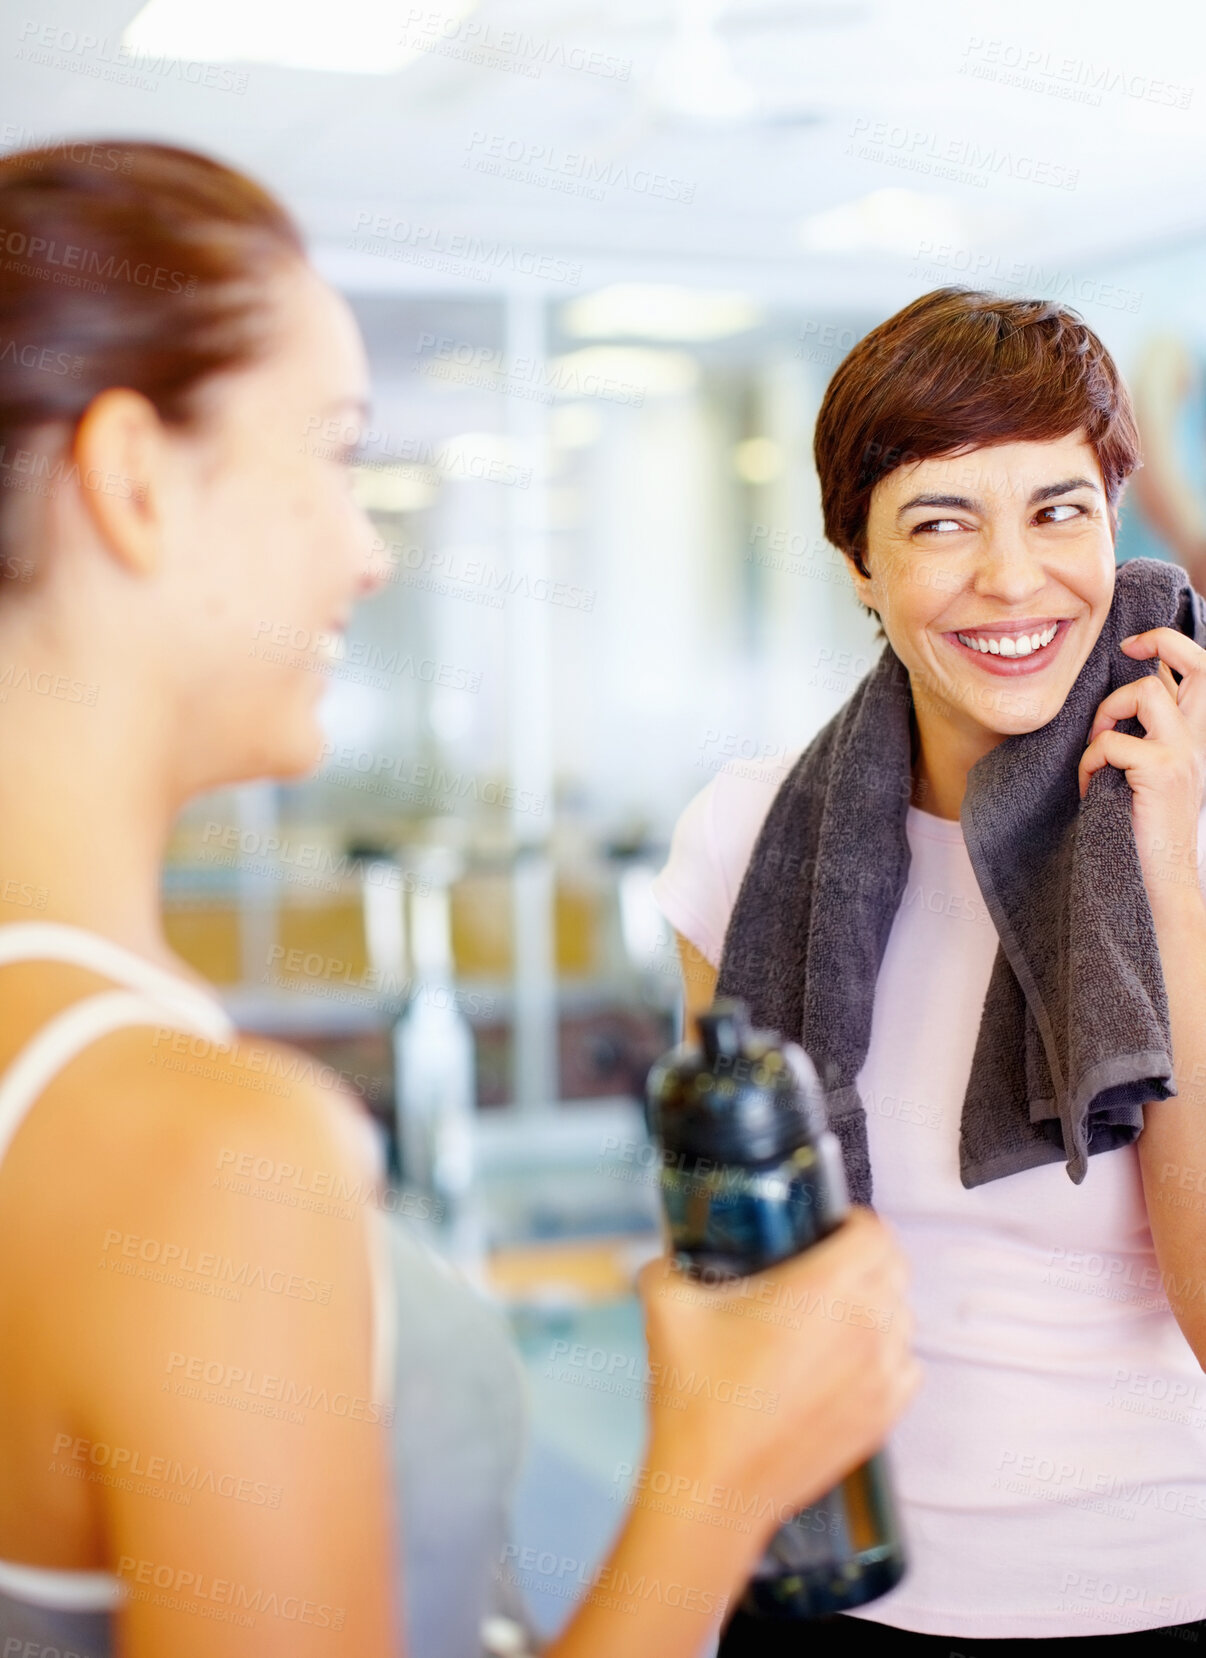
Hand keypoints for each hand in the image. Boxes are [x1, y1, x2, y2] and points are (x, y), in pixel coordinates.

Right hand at [636, 1209, 919, 1536]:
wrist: (715, 1489)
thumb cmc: (697, 1401)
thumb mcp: (667, 1308)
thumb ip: (666, 1266)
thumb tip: (667, 1258)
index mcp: (825, 1288)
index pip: (876, 1233)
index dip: (854, 1222)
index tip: (830, 1227)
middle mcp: (866, 1327)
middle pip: (895, 1269)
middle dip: (867, 1258)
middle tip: (828, 1264)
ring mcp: (881, 1376)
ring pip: (903, 1318)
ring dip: (877, 1306)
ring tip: (833, 1316)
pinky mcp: (883, 1419)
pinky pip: (906, 1368)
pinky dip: (886, 1355)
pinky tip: (847, 1362)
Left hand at [1079, 628, 1205, 905]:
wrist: (1160, 880)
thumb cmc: (1144, 831)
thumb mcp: (1150, 775)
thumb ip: (1143, 738)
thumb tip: (1112, 707)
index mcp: (1197, 737)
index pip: (1203, 670)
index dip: (1172, 643)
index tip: (1136, 645)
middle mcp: (1199, 739)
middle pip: (1199, 662)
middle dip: (1158, 643)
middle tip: (1125, 651)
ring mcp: (1184, 753)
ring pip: (1144, 694)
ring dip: (1108, 716)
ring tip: (1097, 751)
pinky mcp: (1161, 771)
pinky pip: (1110, 744)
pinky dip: (1090, 763)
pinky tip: (1091, 789)